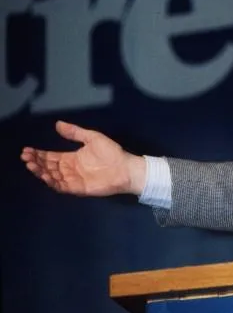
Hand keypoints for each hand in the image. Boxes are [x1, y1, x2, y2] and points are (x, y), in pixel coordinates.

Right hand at [20, 121, 145, 196]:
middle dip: (36, 161)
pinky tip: (45, 175)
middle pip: (48, 166)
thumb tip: (57, 124)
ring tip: (31, 164)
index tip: (27, 150)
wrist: (126, 167)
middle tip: (25, 157)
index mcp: (72, 157)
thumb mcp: (92, 138)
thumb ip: (75, 132)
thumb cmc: (111, 152)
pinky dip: (52, 182)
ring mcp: (73, 179)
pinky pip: (61, 186)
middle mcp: (69, 169)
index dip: (39, 154)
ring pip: (51, 176)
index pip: (51, 156)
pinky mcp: (77, 188)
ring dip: (40, 171)